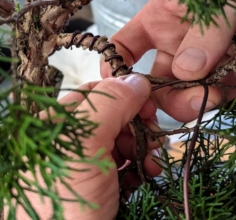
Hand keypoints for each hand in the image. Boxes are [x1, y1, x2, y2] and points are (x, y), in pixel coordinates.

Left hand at [17, 75, 162, 219]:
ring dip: (143, 145)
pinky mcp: (103, 181)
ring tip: (153, 159)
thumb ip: (111, 104)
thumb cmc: (65, 199)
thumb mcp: (84, 143)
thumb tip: (139, 79)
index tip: (147, 102)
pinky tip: (147, 172)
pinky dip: (140, 164)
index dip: (124, 92)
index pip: (97, 92)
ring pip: (123, 139)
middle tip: (154, 135)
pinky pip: (126, 162)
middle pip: (114, 115)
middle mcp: (73, 138)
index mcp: (59, 122)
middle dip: (138, 122)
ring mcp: (89, 161)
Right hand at [101, 0, 235, 122]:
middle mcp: (172, 46)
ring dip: (189, 103)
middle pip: (151, 83)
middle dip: (159, 98)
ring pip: (179, 95)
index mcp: (158, 22)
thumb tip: (185, 71)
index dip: (113, 66)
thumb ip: (204, 31)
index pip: (123, 46)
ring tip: (212, 97)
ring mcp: (196, 63)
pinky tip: (223, 94)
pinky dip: (215, 100)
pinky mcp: (222, 75)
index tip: (117, 86)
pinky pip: (210, 95)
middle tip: (179, 101)